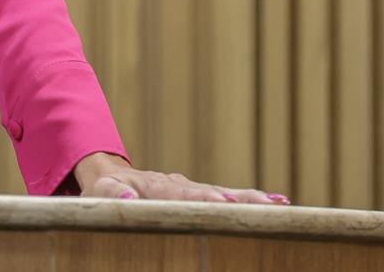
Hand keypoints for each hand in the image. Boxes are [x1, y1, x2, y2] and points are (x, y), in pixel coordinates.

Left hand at [73, 153, 289, 204]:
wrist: (111, 178)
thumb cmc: (105, 190)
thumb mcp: (101, 192)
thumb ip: (111, 195)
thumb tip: (127, 200)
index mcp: (163, 188)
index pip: (189, 195)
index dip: (207, 200)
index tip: (226, 202)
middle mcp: (183, 186)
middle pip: (218, 192)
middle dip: (242, 199)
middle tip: (270, 206)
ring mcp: (193, 190)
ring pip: (228, 194)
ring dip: (252, 200)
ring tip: (281, 205)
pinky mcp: (199, 197)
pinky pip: (227, 199)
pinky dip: (249, 201)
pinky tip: (275, 204)